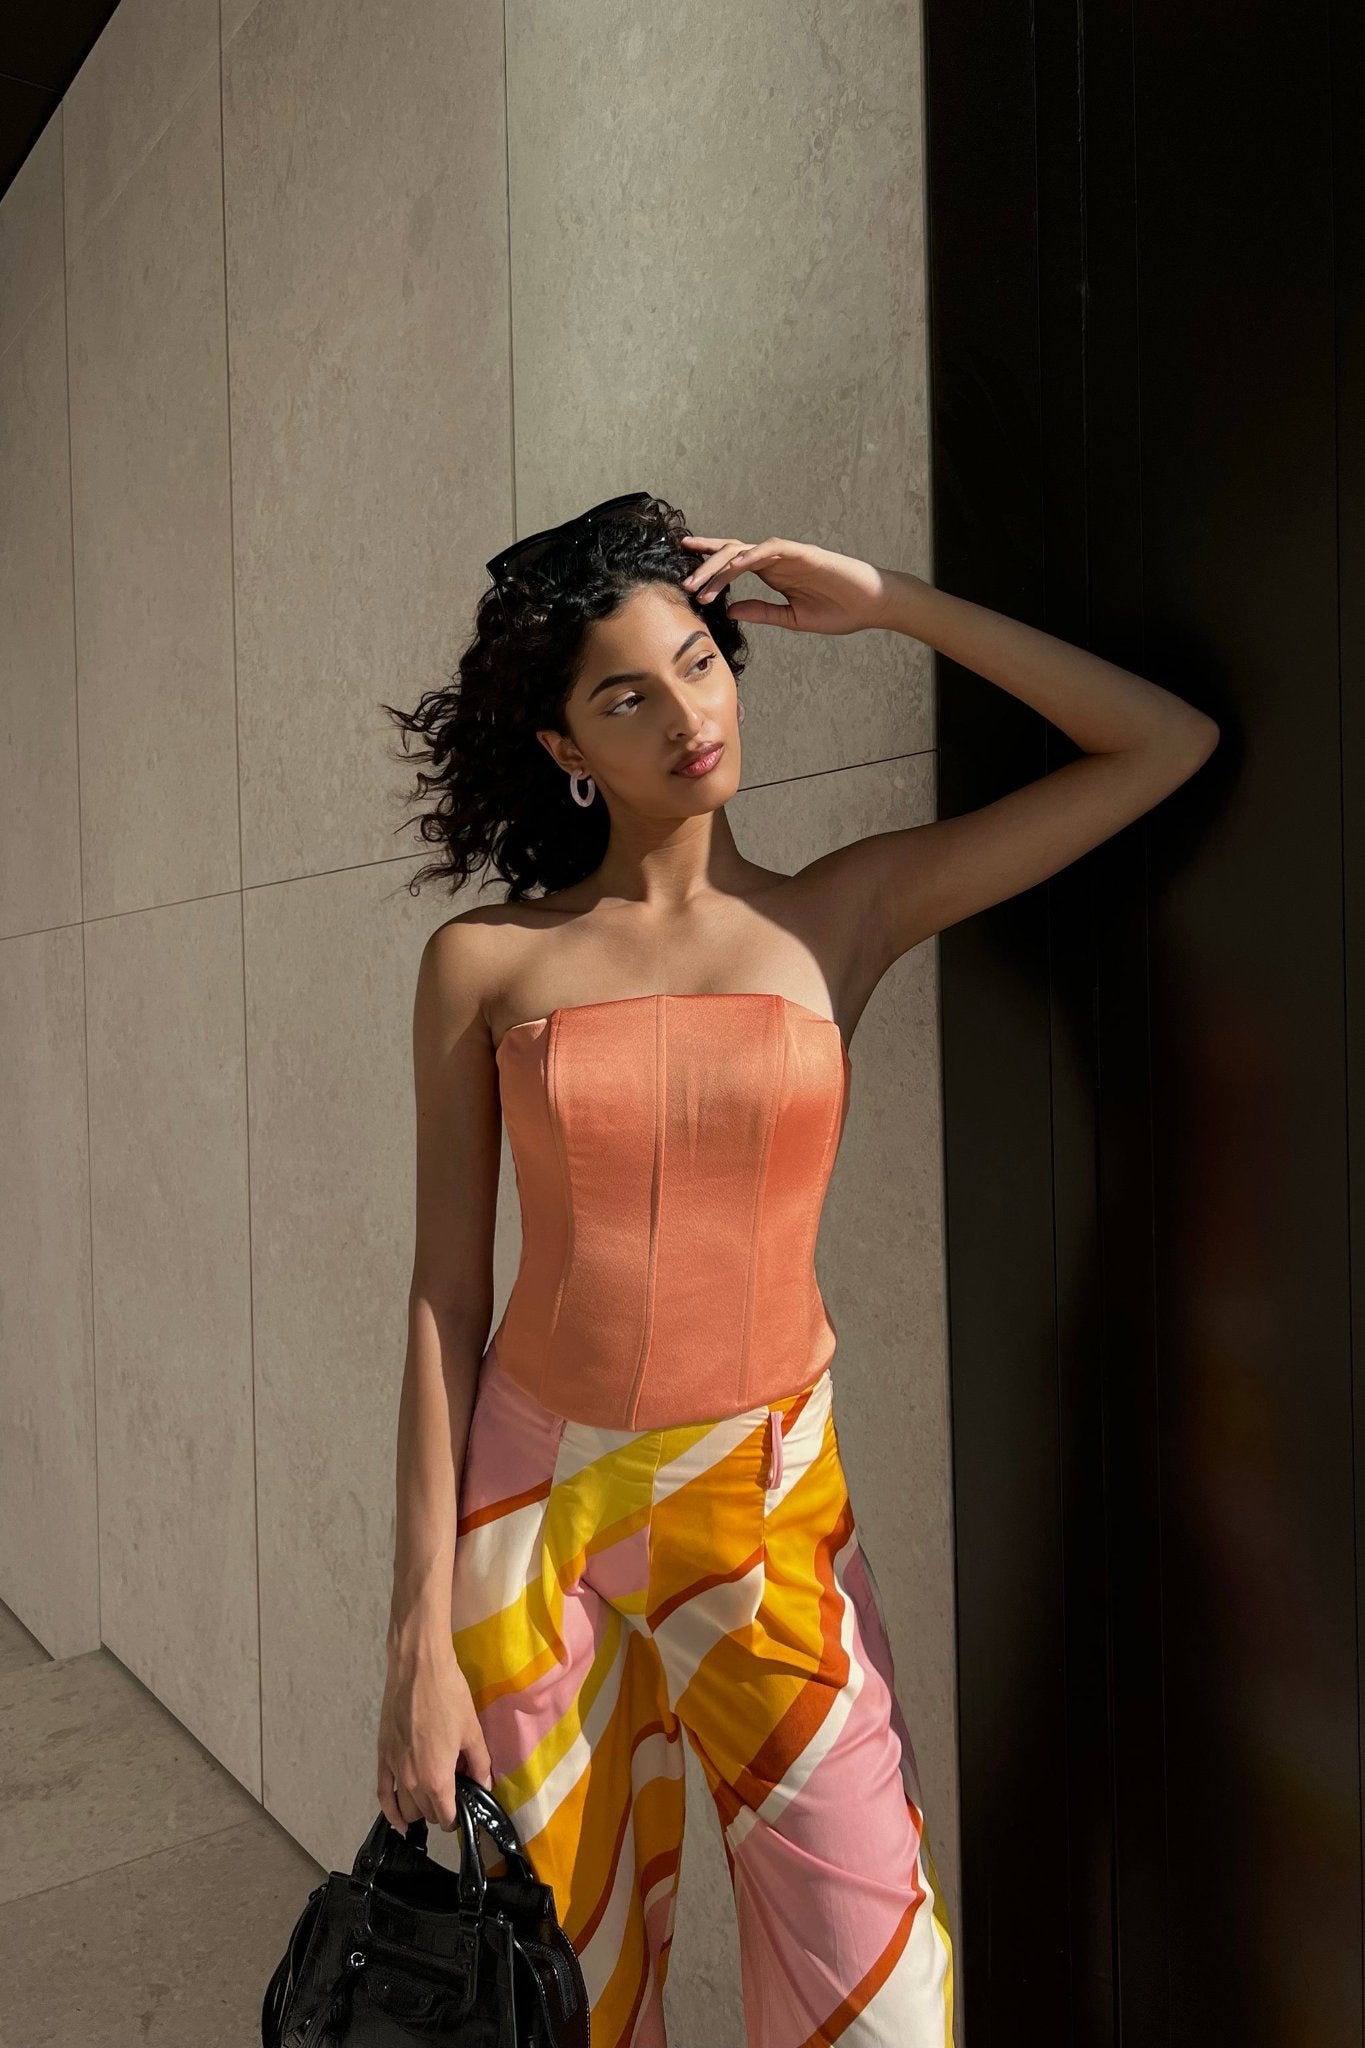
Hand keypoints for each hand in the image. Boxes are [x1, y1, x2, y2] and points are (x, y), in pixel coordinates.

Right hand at [377, 1643, 492, 1834]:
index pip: (446, 1816)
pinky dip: (390, 1812)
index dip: (458, 1817)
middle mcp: (412, 1782)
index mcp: (437, 1778)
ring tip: (431, 1801)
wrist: (417, 1669)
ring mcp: (394, 1770)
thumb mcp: (473, 1732)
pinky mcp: (381, 1756)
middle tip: (453, 1794)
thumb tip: (485, 1786)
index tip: (465, 1808)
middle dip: (440, 1811)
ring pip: (405, 1808)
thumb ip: (480, 1765)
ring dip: (419, 1811)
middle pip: (425, 1814)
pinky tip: (398, 1821)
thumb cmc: (449, 1697)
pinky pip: (383, 1794)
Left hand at [680, 532, 892, 636]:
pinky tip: (734, 565)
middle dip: (705, 566)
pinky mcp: (804, 553)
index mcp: (772, 574)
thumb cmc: (838, 610)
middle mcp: (775, 560)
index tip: (686, 579)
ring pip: (745, 549)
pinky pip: (772, 548)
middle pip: (731, 553)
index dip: (708, 566)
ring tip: (700, 583)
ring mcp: (788, 554)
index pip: (733, 564)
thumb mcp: (791, 618)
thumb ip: (761, 612)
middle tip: (685, 585)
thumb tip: (730, 610)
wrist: (871, 605)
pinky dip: (751, 554)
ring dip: (720, 564)